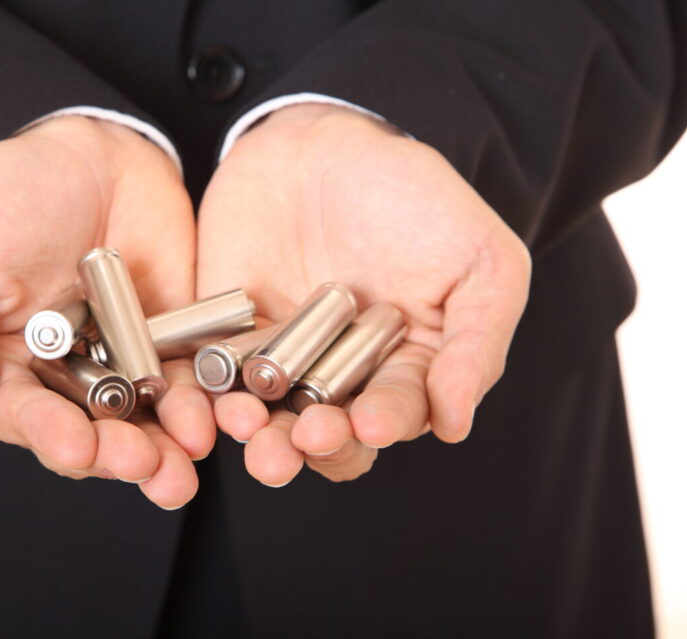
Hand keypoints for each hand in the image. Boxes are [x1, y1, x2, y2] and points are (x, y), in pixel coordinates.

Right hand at [0, 116, 212, 508]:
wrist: (91, 148)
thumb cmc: (6, 194)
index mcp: (2, 367)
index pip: (23, 418)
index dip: (49, 436)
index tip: (74, 447)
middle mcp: (62, 378)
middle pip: (88, 435)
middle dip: (113, 455)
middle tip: (139, 462)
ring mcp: (121, 366)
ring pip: (141, 425)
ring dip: (160, 452)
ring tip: (178, 468)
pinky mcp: (171, 348)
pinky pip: (188, 387)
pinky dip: (199, 410)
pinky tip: (207, 425)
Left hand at [197, 104, 530, 485]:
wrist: (324, 144)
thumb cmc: (414, 199)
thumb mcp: (480, 260)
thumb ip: (476, 342)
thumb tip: (455, 425)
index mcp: (402, 373)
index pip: (392, 417)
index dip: (383, 424)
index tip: (371, 423)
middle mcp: (338, 381)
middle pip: (325, 436)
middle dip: (315, 445)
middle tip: (304, 438)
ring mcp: (278, 366)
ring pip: (265, 420)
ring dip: (258, 436)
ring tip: (251, 429)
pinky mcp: (225, 344)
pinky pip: (211, 380)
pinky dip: (206, 398)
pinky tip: (209, 403)